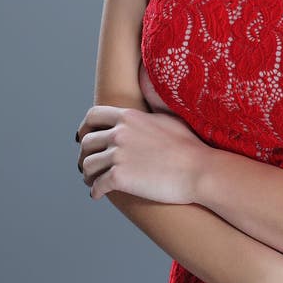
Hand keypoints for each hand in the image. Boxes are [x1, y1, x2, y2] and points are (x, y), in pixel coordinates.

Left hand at [76, 105, 211, 203]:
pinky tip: (98, 195)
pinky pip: (96, 186)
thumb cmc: (189, 144)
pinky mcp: (120, 178)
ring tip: (92, 182)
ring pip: (87, 165)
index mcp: (129, 117)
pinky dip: (95, 191)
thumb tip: (149, 87)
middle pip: (86, 142)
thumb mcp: (169, 116)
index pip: (93, 116)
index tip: (84, 137)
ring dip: (87, 175)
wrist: (199, 169)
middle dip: (84, 155)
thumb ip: (151, 107)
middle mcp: (119, 133)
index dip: (85, 127)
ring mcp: (118, 155)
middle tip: (88, 165)